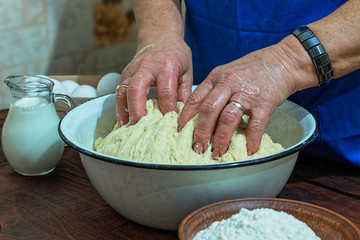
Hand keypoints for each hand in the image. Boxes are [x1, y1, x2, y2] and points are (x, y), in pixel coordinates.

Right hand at [116, 30, 192, 125]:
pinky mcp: (125, 74)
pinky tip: (124, 121)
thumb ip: (185, 93)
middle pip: (137, 89)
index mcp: (167, 65)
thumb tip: (183, 116)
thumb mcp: (187, 71)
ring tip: (129, 128)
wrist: (160, 36)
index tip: (170, 123)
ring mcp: (133, 70)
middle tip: (142, 127)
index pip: (165, 91)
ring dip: (125, 111)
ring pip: (123, 91)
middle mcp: (147, 67)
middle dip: (138, 111)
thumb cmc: (176, 54)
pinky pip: (119, 92)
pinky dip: (120, 108)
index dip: (167, 108)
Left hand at [178, 41, 310, 157]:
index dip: (186, 116)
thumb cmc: (254, 68)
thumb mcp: (228, 71)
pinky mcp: (264, 102)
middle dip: (201, 132)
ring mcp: (247, 93)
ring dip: (220, 139)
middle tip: (197, 148)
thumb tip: (202, 111)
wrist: (284, 60)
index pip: (196, 98)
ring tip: (217, 153)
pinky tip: (248, 151)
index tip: (179, 130)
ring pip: (228, 119)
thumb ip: (215, 88)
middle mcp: (229, 84)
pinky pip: (255, 125)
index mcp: (217, 77)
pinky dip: (251, 140)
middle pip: (208, 110)